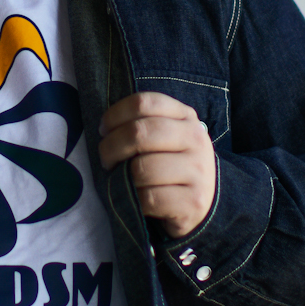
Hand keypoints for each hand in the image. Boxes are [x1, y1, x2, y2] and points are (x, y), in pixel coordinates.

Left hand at [97, 92, 216, 239]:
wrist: (200, 202)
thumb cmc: (170, 166)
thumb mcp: (164, 138)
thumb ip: (143, 125)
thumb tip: (106, 129)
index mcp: (186, 117)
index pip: (144, 103)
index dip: (115, 115)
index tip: (104, 130)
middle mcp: (196, 139)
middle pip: (140, 132)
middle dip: (111, 147)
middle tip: (106, 159)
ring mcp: (198, 170)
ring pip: (142, 168)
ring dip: (122, 177)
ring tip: (122, 180)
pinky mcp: (193, 201)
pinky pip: (149, 197)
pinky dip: (135, 200)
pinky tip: (137, 199)